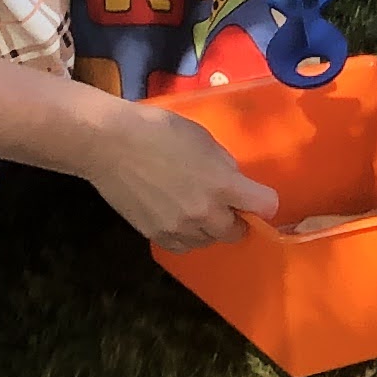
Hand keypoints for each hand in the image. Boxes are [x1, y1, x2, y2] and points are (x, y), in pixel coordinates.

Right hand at [85, 96, 276, 248]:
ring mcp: (179, 227)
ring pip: (208, 241)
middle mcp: (205, 213)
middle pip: (236, 232)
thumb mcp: (204, 139)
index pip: (265, 206)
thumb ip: (224, 165)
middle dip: (235, 219)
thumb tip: (233, 183)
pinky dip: (186, 236)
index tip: (255, 198)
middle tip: (224, 205)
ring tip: (196, 210)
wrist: (110, 144)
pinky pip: (182, 246)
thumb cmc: (159, 131)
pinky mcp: (156, 235)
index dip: (264, 202)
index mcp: (222, 185)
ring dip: (209, 230)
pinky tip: (177, 218)